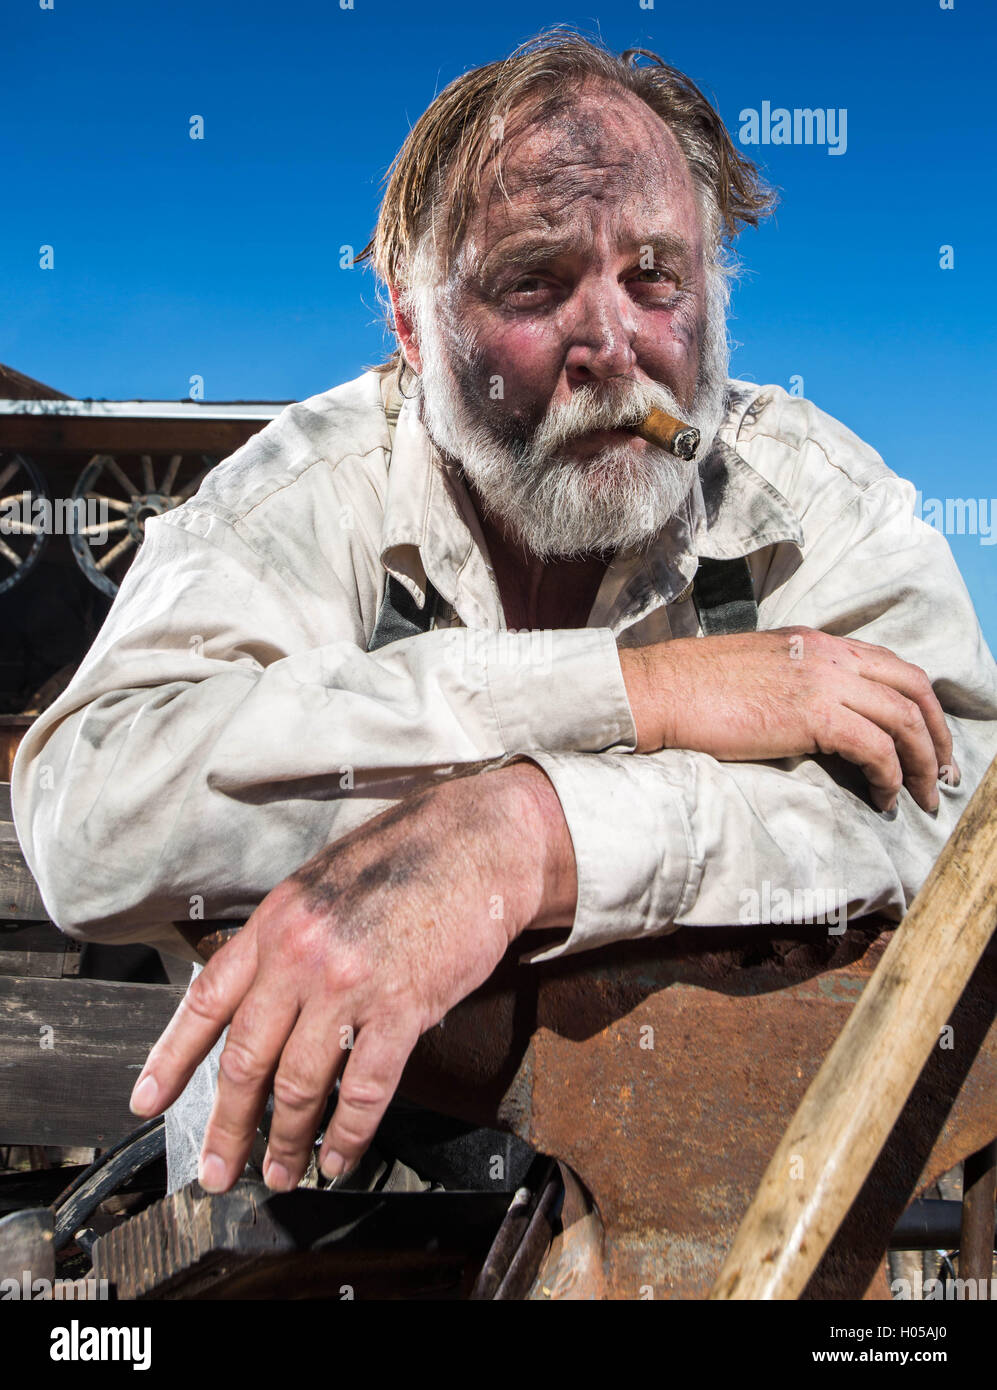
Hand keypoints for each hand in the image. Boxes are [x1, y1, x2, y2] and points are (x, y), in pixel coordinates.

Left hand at [128, 762, 574, 1192]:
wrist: (478, 843)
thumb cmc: (406, 856)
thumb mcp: (322, 884)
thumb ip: (285, 938)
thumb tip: (257, 994)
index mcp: (276, 924)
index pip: (206, 1002)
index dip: (172, 1059)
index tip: (148, 1101)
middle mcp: (301, 957)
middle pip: (246, 1061)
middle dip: (227, 1128)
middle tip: (216, 1171)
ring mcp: (350, 984)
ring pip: (300, 1086)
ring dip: (286, 1142)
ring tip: (280, 1173)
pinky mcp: (403, 1006)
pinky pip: (365, 1089)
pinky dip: (348, 1134)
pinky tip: (338, 1157)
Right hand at [618, 627, 955, 812]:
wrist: (661, 691)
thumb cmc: (694, 689)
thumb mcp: (759, 672)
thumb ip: (796, 683)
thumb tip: (817, 719)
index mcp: (819, 643)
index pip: (893, 666)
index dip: (920, 704)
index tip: (928, 740)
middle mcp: (830, 655)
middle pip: (913, 688)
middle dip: (937, 734)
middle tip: (939, 773)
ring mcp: (824, 682)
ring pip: (904, 720)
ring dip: (921, 763)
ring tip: (919, 797)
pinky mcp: (813, 716)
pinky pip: (876, 748)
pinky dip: (889, 777)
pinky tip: (883, 798)